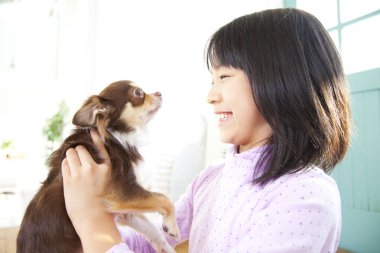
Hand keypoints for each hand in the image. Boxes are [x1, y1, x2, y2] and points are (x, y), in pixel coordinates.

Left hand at [62, 129, 120, 251]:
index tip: (92, 130)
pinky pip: (64, 163)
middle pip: (81, 149)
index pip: (101, 147)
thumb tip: (85, 151)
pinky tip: (69, 171)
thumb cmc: (101, 200)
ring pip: (70, 154)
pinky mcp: (69, 180)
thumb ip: (99, 167)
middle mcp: (93, 168)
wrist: (93, 218)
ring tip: (73, 164)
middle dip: (78, 152)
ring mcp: (80, 174)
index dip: (96, 137)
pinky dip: (65, 164)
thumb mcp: (106, 180)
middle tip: (79, 159)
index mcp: (106, 168)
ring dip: (70, 156)